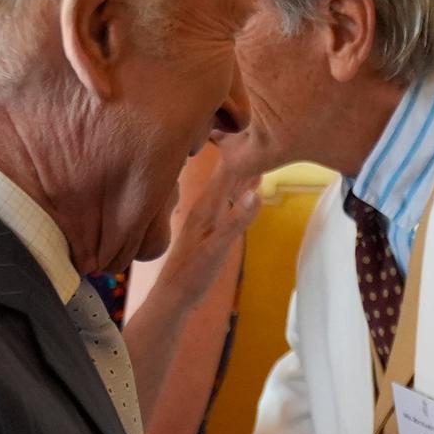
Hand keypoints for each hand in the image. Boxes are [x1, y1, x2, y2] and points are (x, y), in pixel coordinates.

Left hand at [160, 141, 262, 300]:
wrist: (173, 296)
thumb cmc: (193, 273)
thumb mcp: (218, 247)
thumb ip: (236, 220)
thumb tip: (256, 192)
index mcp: (205, 208)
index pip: (227, 174)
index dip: (241, 157)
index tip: (256, 137)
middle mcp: (203, 210)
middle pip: (226, 180)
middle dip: (242, 163)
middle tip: (260, 143)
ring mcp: (204, 220)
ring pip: (225, 192)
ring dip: (240, 179)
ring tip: (255, 164)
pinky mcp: (207, 231)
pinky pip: (225, 206)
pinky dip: (236, 197)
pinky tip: (239, 198)